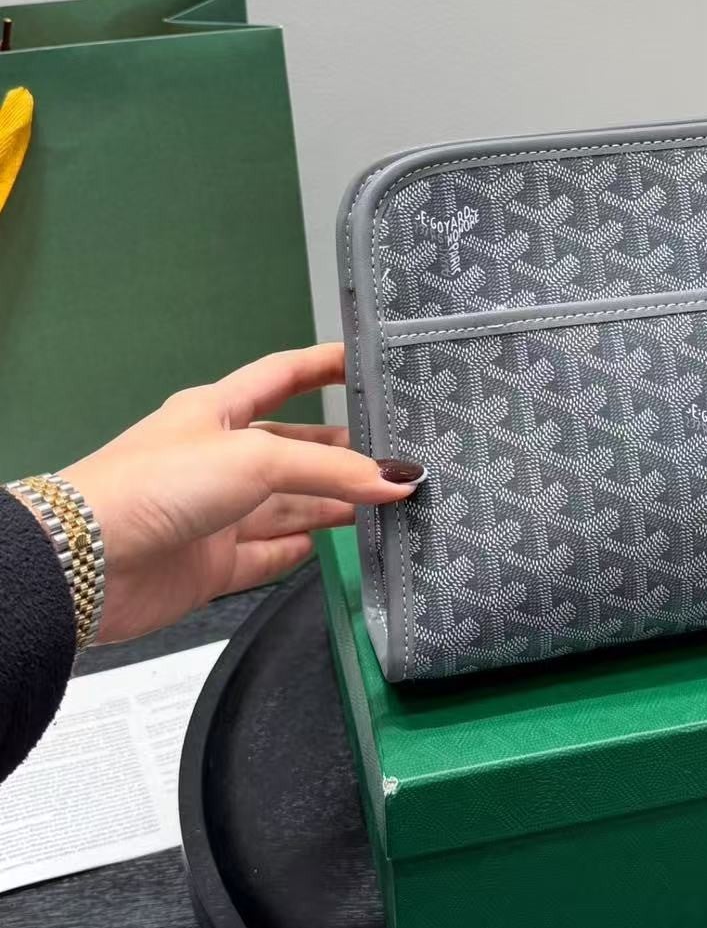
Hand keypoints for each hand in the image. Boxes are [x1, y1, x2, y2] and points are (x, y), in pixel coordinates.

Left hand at [60, 344, 422, 643]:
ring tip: (388, 504)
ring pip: (287, 505)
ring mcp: (215, 514)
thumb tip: (396, 480)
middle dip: (342, 452)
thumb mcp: (256, 459)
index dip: (323, 365)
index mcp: (217, 412)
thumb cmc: (161, 483)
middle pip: (293, 450)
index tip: (368, 362)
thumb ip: (331, 471)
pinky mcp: (210, 565)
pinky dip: (299, 550)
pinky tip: (333, 546)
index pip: (281, 377)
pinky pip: (267, 555)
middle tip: (398, 456)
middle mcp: (218, 459)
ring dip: (333, 504)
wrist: (89, 562)